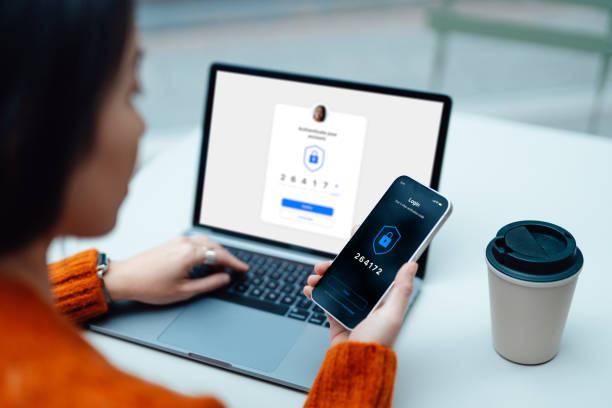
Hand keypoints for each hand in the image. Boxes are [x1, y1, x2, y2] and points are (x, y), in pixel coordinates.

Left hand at [103, 236, 248, 303]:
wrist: (125, 278)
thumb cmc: (149, 286)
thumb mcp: (184, 291)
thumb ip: (208, 284)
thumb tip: (224, 279)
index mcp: (191, 254)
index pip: (221, 256)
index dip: (235, 263)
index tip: (244, 269)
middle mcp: (186, 243)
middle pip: (215, 246)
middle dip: (227, 258)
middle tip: (235, 270)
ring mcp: (178, 241)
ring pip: (206, 242)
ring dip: (216, 253)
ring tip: (220, 268)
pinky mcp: (172, 243)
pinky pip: (196, 242)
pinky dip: (206, 250)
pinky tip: (204, 261)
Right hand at [302, 225, 417, 347]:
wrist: (355, 365)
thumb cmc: (377, 343)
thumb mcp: (392, 314)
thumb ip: (402, 289)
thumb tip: (411, 265)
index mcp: (382, 297)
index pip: (374, 267)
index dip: (366, 251)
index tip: (357, 235)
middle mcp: (367, 300)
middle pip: (351, 273)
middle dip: (338, 263)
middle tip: (329, 260)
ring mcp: (350, 307)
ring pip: (335, 283)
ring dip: (323, 276)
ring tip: (316, 276)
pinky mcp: (337, 316)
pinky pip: (325, 299)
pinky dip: (316, 291)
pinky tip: (311, 288)